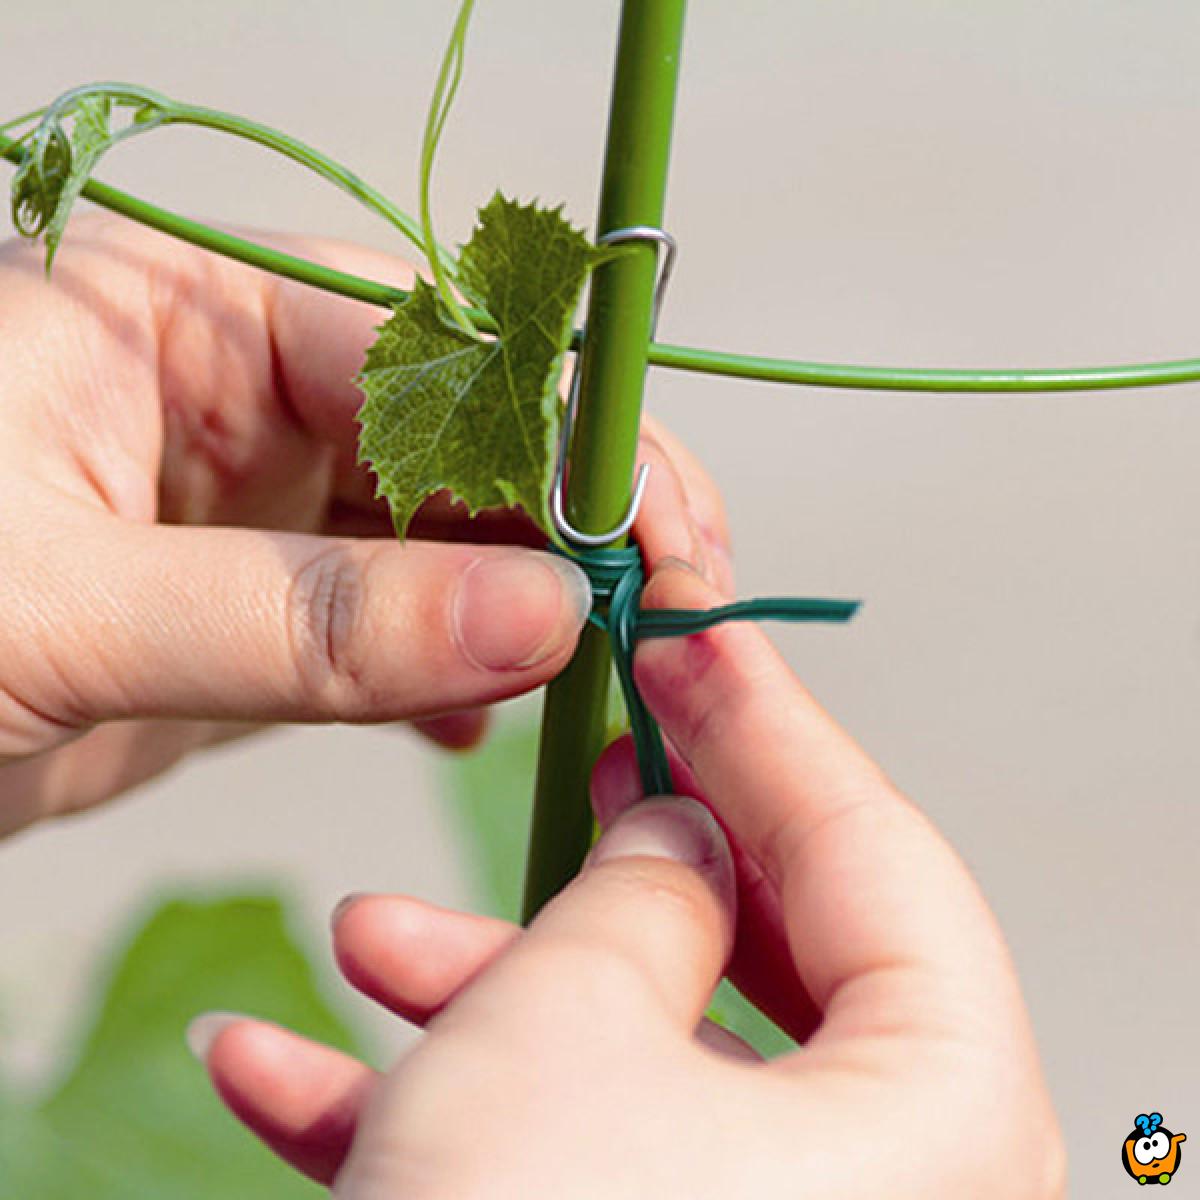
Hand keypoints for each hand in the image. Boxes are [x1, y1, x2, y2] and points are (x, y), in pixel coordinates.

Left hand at [0, 216, 731, 835]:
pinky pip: (390, 622)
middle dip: (571, 521)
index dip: (564, 436)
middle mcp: (232, 393)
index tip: (659, 537)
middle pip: (461, 434)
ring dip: (526, 604)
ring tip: (594, 678)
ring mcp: (249, 504)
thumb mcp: (64, 608)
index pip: (433, 342)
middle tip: (662, 616)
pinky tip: (484, 720)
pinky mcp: (249, 608)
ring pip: (442, 532)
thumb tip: (538, 614)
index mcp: (182, 314)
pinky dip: (453, 673)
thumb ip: (313, 618)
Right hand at [192, 559, 1065, 1198]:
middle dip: (624, 860)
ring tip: (369, 930)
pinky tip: (294, 1065)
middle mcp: (883, 1192)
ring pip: (639, 1068)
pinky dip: (439, 1115)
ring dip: (488, 997)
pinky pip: (567, 1171)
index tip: (694, 636)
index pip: (874, 851)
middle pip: (756, 958)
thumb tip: (681, 830)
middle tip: (576, 760)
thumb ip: (642, 899)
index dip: (767, 721)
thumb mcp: (565, 1036)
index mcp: (940, 1121)